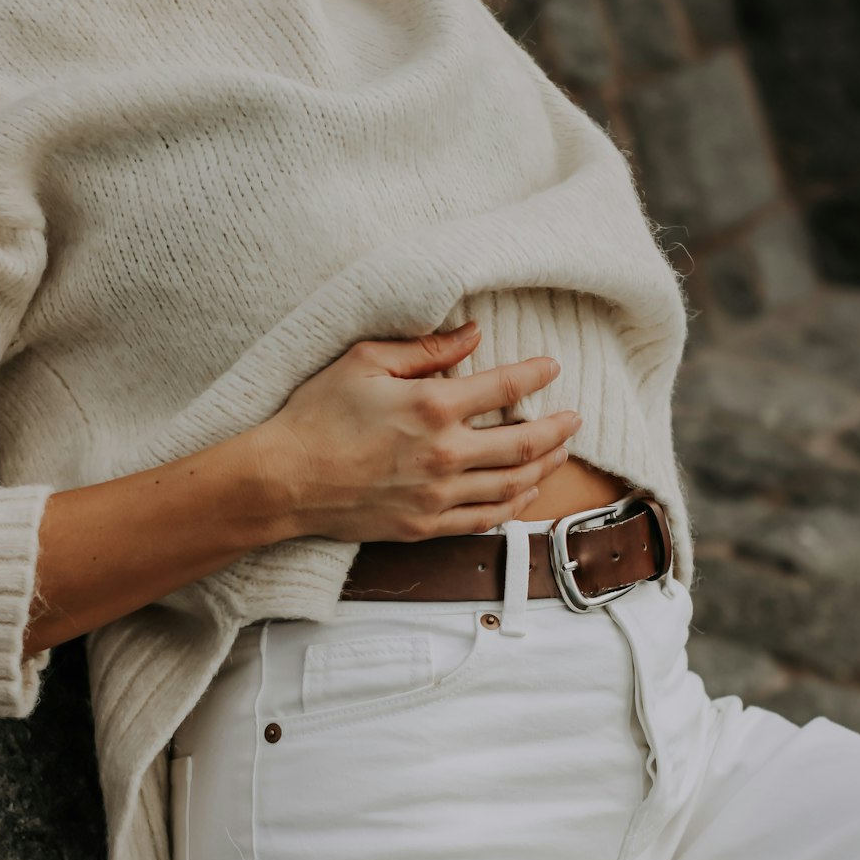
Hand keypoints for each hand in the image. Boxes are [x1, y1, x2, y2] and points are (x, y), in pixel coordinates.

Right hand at [248, 322, 581, 541]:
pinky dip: (514, 505)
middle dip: (558, 428)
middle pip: (525, 442)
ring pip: (513, 484)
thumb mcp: (364, 362)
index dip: (535, 374)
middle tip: (574, 418)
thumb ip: (425, 349)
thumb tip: (472, 335)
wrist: (284, 480)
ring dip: (545, 466)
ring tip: (560, 453)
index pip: (504, 387)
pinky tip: (526, 492)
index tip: (552, 366)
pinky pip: (485, 518)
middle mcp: (445, 454)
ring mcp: (438, 495)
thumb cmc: (317, 415)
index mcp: (432, 406)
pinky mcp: (426, 525)